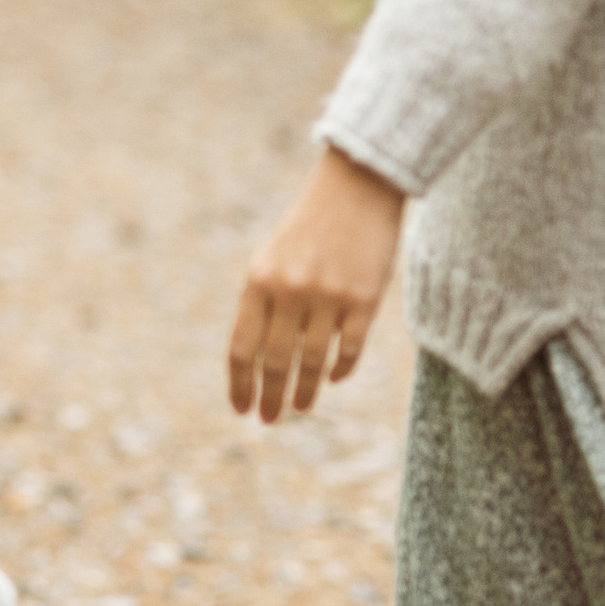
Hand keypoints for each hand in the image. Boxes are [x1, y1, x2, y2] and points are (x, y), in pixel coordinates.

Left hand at [227, 147, 404, 422]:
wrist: (358, 185)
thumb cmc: (310, 226)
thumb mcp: (272, 258)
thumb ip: (262, 303)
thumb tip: (257, 360)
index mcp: (259, 281)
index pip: (242, 348)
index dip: (240, 384)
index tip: (241, 409)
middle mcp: (290, 291)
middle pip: (275, 362)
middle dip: (270, 397)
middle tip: (269, 420)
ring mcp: (329, 296)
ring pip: (313, 362)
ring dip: (305, 391)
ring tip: (301, 409)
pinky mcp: (364, 298)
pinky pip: (349, 348)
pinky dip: (340, 369)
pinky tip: (333, 379)